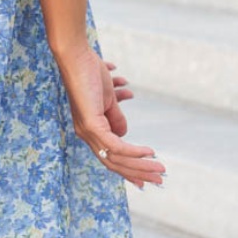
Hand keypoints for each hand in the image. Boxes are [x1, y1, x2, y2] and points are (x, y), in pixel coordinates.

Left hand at [52, 42, 165, 190]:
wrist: (77, 57)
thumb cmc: (90, 73)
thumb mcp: (108, 99)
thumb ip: (115, 117)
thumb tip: (124, 135)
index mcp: (90, 130)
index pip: (111, 158)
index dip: (129, 169)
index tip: (146, 179)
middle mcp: (87, 135)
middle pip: (115, 163)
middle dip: (138, 173)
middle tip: (159, 180)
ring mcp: (87, 131)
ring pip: (117, 158)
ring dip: (141, 165)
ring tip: (160, 169)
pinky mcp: (91, 124)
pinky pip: (116, 145)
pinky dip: (133, 151)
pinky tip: (149, 153)